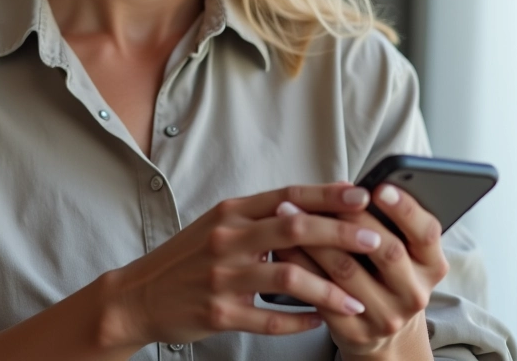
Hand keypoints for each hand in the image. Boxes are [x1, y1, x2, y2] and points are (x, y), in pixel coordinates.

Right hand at [100, 183, 384, 348]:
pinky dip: (300, 322)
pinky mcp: (220, 312)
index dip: (326, 195)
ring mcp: (223, 275)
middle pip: (293, 227)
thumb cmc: (188, 257)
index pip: (287, 196)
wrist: (142, 294)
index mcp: (231, 212)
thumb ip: (259, 217)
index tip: (361, 195)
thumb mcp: (218, 225)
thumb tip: (309, 209)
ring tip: (357, 299)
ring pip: (288, 276)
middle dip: (339, 233)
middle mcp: (228, 237)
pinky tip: (321, 322)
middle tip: (375, 240)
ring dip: (329, 288)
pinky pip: (270, 319)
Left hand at [276, 184, 448, 359]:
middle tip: (323, 196)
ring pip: (346, 270)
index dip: (405, 209)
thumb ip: (380, 218)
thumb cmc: (382, 270)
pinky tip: (283, 244)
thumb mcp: (397, 246)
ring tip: (288, 211)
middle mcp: (414, 293)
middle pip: (387, 250)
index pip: (426, 232)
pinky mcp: (355, 331)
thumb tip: (345, 187)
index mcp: (431, 265)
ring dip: (314, 238)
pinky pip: (322, 293)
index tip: (379, 187)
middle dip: (352, 219)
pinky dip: (300, 264)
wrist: (379, 328)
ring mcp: (386, 316)